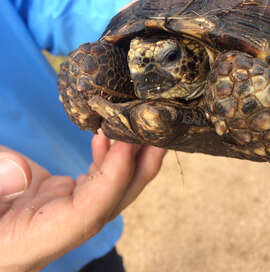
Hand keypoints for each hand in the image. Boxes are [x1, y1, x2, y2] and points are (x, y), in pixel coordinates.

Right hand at [0, 136, 165, 271]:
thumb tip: (23, 176)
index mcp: (31, 243)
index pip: (87, 214)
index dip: (112, 178)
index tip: (125, 141)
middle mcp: (55, 232)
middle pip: (111, 204)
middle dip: (140, 170)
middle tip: (160, 133)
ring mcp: (59, 216)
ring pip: (108, 192)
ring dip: (129, 160)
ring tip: (141, 128)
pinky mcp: (58, 200)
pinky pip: (92, 181)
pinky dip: (105, 158)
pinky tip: (107, 137)